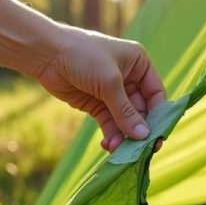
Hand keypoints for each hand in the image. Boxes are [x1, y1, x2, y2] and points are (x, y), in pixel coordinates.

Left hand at [35, 26, 165, 151]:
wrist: (46, 54)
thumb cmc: (83, 56)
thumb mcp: (109, 82)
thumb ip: (126, 111)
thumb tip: (144, 136)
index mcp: (139, 64)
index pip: (156, 94)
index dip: (159, 115)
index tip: (158, 137)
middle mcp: (129, 78)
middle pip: (141, 110)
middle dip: (139, 130)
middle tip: (140, 150)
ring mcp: (111, 92)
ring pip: (124, 120)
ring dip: (124, 136)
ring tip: (119, 151)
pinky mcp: (96, 104)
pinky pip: (109, 123)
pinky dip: (111, 135)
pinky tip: (109, 145)